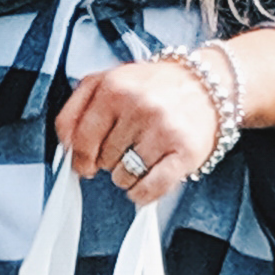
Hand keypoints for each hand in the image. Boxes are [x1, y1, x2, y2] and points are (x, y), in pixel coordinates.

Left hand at [58, 57, 219, 206]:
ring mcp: (162, 129)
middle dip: (110, 159)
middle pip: (102, 160)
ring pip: (123, 177)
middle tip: (128, 145)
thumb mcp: (111, 81)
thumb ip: (79, 108)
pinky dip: (143, 193)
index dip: (80, 156)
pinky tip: (147, 181)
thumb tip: (66, 146)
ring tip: (142, 156)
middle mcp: (138, 106)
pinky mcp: (184, 151)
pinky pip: (150, 188)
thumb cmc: (156, 86)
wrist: (208, 83)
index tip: (85, 163)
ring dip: (128, 176)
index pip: (80, 136)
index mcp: (114, 87)